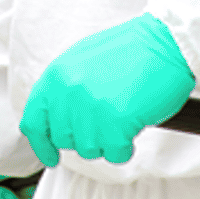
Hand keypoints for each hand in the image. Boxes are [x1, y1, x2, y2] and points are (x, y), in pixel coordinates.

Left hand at [18, 13, 196, 166]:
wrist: (165, 42)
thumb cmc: (130, 50)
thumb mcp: (82, 60)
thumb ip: (64, 87)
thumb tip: (52, 119)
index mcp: (57, 75)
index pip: (34, 121)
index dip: (41, 144)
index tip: (51, 156)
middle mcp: (69, 92)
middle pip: (64, 139)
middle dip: (84, 136)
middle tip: (104, 120)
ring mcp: (91, 108)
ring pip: (89, 149)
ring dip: (106, 140)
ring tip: (121, 117)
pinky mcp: (116, 122)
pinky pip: (115, 153)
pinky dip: (125, 147)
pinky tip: (133, 127)